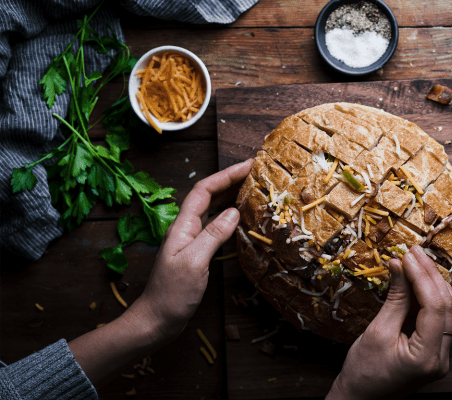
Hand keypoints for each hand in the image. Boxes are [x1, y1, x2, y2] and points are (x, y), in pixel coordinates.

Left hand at [126, 160, 252, 344]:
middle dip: (231, 180)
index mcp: (182, 226)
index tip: (249, 165)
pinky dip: (230, 216)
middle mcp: (186, 228)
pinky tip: (241, 218)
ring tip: (252, 188)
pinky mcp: (197, 252)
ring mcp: (191, 240)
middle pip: (209, 195)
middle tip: (256, 172)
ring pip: (213, 209)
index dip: (226, 175)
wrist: (157, 319)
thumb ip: (213, 235)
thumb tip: (234, 211)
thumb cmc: (172, 294)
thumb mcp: (194, 263)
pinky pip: (215, 225)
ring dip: (231, 195)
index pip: (204, 190)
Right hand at [327, 245, 451, 399]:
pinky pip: (442, 318)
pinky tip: (418, 281)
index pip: (435, 307)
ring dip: (434, 283)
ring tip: (415, 261)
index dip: (423, 276)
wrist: (360, 399)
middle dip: (431, 275)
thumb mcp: (377, 332)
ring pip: (449, 310)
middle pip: (448, 306)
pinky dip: (432, 297)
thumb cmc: (363, 372)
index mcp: (427, 357)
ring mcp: (442, 356)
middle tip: (413, 252)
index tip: (407, 255)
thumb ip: (395, 298)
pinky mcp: (435, 351)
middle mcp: (442, 358)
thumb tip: (400, 265)